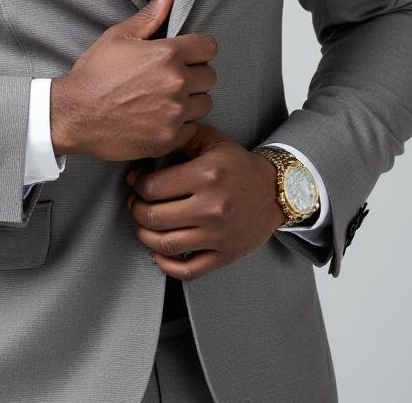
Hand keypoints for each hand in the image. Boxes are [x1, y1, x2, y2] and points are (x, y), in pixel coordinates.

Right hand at [50, 0, 217, 159]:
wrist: (74, 114)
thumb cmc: (94, 74)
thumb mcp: (119, 36)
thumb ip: (150, 13)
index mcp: (167, 54)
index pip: (209, 47)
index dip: (197, 50)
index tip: (186, 56)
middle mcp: (176, 83)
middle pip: (210, 77)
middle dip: (194, 75)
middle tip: (171, 78)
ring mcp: (175, 113)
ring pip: (204, 103)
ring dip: (191, 101)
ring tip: (165, 98)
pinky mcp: (170, 138)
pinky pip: (193, 127)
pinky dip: (181, 124)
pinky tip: (160, 117)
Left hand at [125, 123, 286, 279]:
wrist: (275, 191)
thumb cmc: (240, 166)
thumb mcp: (211, 140)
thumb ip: (179, 140)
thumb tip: (146, 157)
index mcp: (206, 176)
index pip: (152, 188)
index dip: (137, 186)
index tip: (137, 184)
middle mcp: (212, 208)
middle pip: (153, 217)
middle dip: (137, 210)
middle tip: (137, 204)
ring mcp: (218, 235)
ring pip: (165, 244)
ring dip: (145, 236)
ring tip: (145, 226)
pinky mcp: (225, 255)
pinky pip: (188, 271)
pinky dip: (167, 265)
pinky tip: (161, 253)